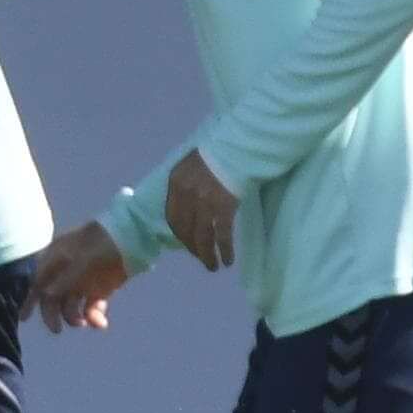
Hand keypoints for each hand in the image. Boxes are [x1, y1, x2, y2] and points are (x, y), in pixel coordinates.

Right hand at [33, 221, 132, 331]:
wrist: (133, 237)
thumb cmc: (103, 243)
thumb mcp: (82, 260)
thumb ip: (65, 279)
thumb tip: (47, 295)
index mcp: (56, 259)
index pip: (37, 281)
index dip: (29, 299)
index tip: (24, 318)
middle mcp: (66, 272)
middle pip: (52, 298)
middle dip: (53, 314)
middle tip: (57, 329)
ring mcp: (83, 281)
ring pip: (71, 305)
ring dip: (75, 317)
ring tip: (85, 322)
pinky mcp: (99, 289)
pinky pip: (91, 308)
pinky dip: (94, 317)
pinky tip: (100, 323)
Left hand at [162, 150, 240, 271]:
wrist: (239, 145)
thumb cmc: (219, 153)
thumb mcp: (192, 165)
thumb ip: (186, 185)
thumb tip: (188, 205)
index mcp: (176, 183)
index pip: (172, 217)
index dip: (180, 234)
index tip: (187, 243)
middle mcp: (186, 195)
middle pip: (185, 230)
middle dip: (193, 248)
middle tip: (201, 258)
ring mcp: (204, 202)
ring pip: (202, 237)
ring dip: (206, 255)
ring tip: (212, 266)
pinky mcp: (224, 208)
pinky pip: (222, 235)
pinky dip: (224, 250)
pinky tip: (228, 260)